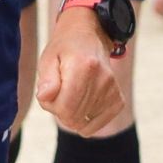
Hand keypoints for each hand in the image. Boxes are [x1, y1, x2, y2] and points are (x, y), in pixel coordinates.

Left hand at [36, 6, 127, 134]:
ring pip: (83, 124)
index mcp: (84, 67)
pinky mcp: (118, 100)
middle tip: (59, 92)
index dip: (51, 106)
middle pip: (73, 118)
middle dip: (60, 110)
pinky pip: (96, 125)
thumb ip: (46, 80)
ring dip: (72, 113)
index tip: (49, 93)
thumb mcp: (49, 59)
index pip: (65, 108)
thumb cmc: (65, 50)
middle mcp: (103, 79)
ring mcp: (113, 91)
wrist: (91, 37)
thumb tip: (44, 97)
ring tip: (71, 93)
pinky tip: (82, 102)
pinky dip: (85, 119)